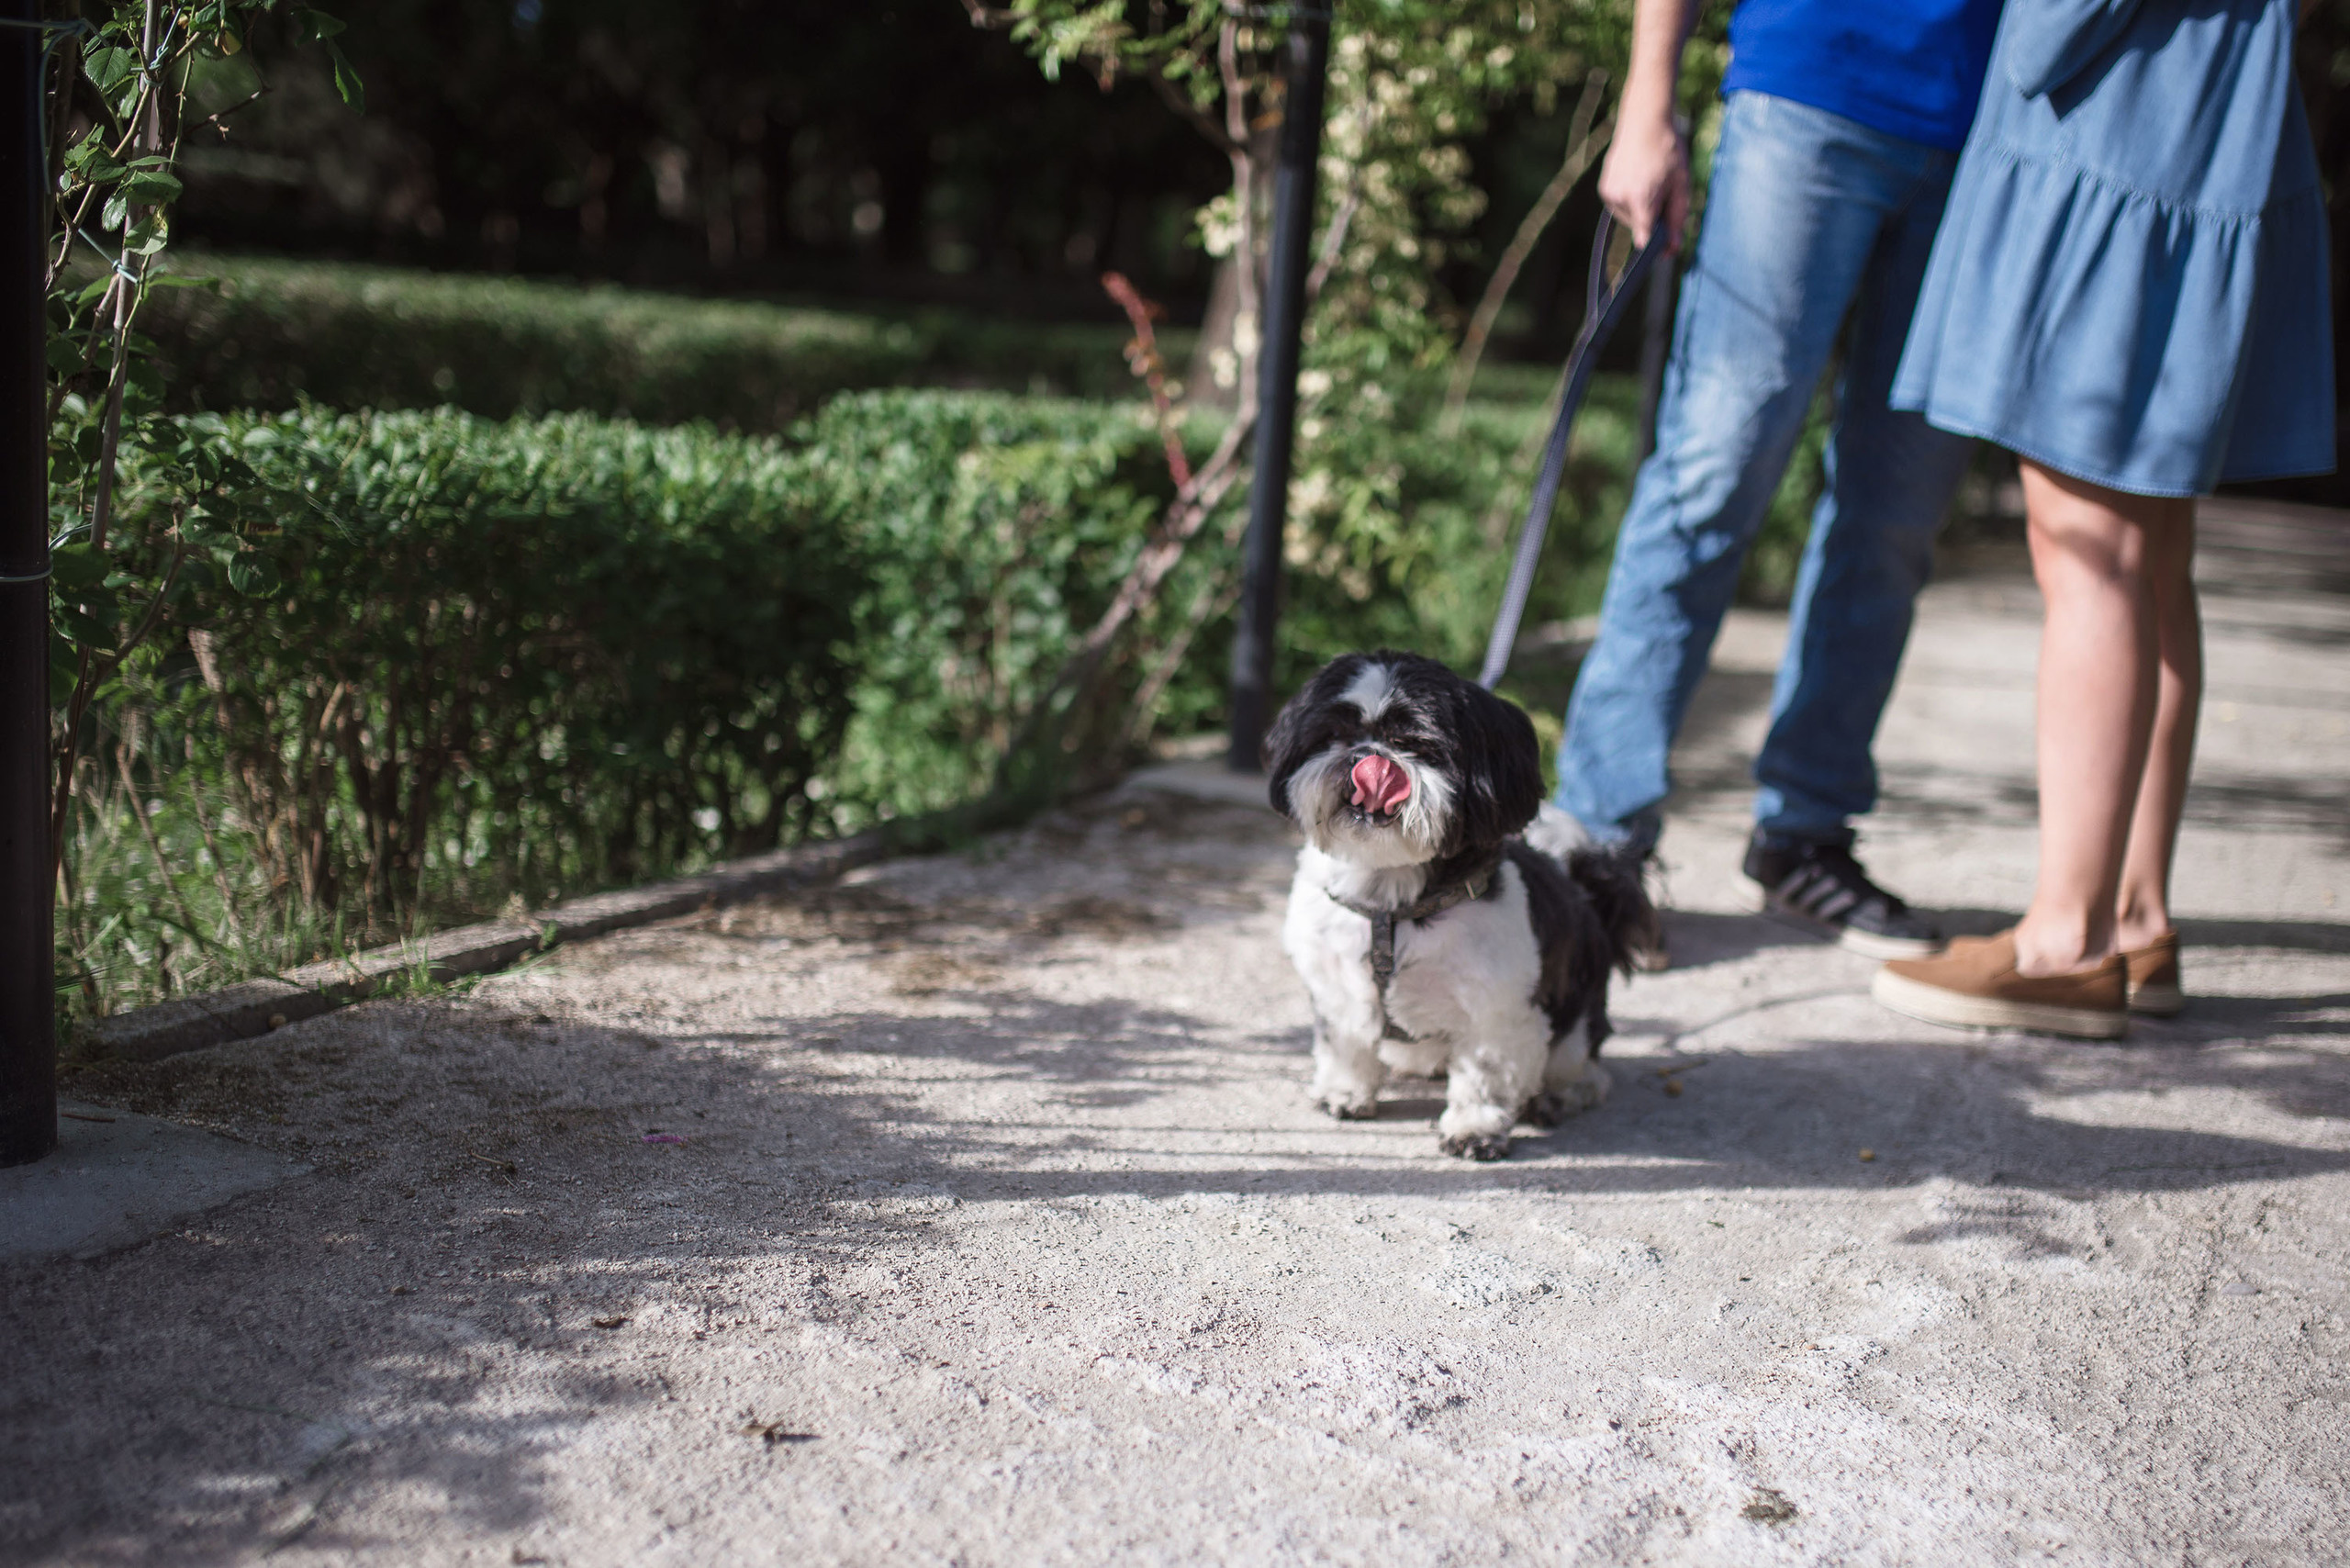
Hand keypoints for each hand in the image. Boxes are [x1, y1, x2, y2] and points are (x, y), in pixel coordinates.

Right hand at [1596, 109, 1689, 252]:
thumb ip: (1677, 219)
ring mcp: (1609, 193)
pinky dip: (1629, 199)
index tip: (1661, 252)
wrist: (1645, 121)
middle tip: (1663, 192)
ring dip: (1640, 208)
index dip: (1654, 245)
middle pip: (1638, 225)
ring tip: (1649, 181)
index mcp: (1641, 197)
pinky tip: (1638, 179)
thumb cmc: (1668, 151)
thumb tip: (1672, 249)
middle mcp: (1620, 198)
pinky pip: (1619, 206)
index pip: (1643, 235)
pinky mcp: (1604, 189)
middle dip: (1651, 217)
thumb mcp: (1681, 185)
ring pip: (1627, 217)